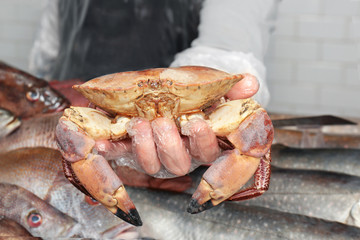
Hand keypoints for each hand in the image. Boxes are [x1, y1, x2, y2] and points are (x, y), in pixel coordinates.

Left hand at [94, 74, 258, 176]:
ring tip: (139, 123)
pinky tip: (104, 142)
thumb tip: (252, 84)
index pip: (210, 153)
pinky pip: (122, 155)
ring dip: (144, 146)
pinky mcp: (133, 150)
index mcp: (204, 144)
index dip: (204, 142)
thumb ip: (232, 88)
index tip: (197, 123)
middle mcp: (182, 155)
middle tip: (162, 121)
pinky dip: (112, 149)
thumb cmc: (195, 93)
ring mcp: (157, 155)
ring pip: (152, 165)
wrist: (170, 91)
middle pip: (180, 164)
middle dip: (170, 144)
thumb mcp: (213, 87)